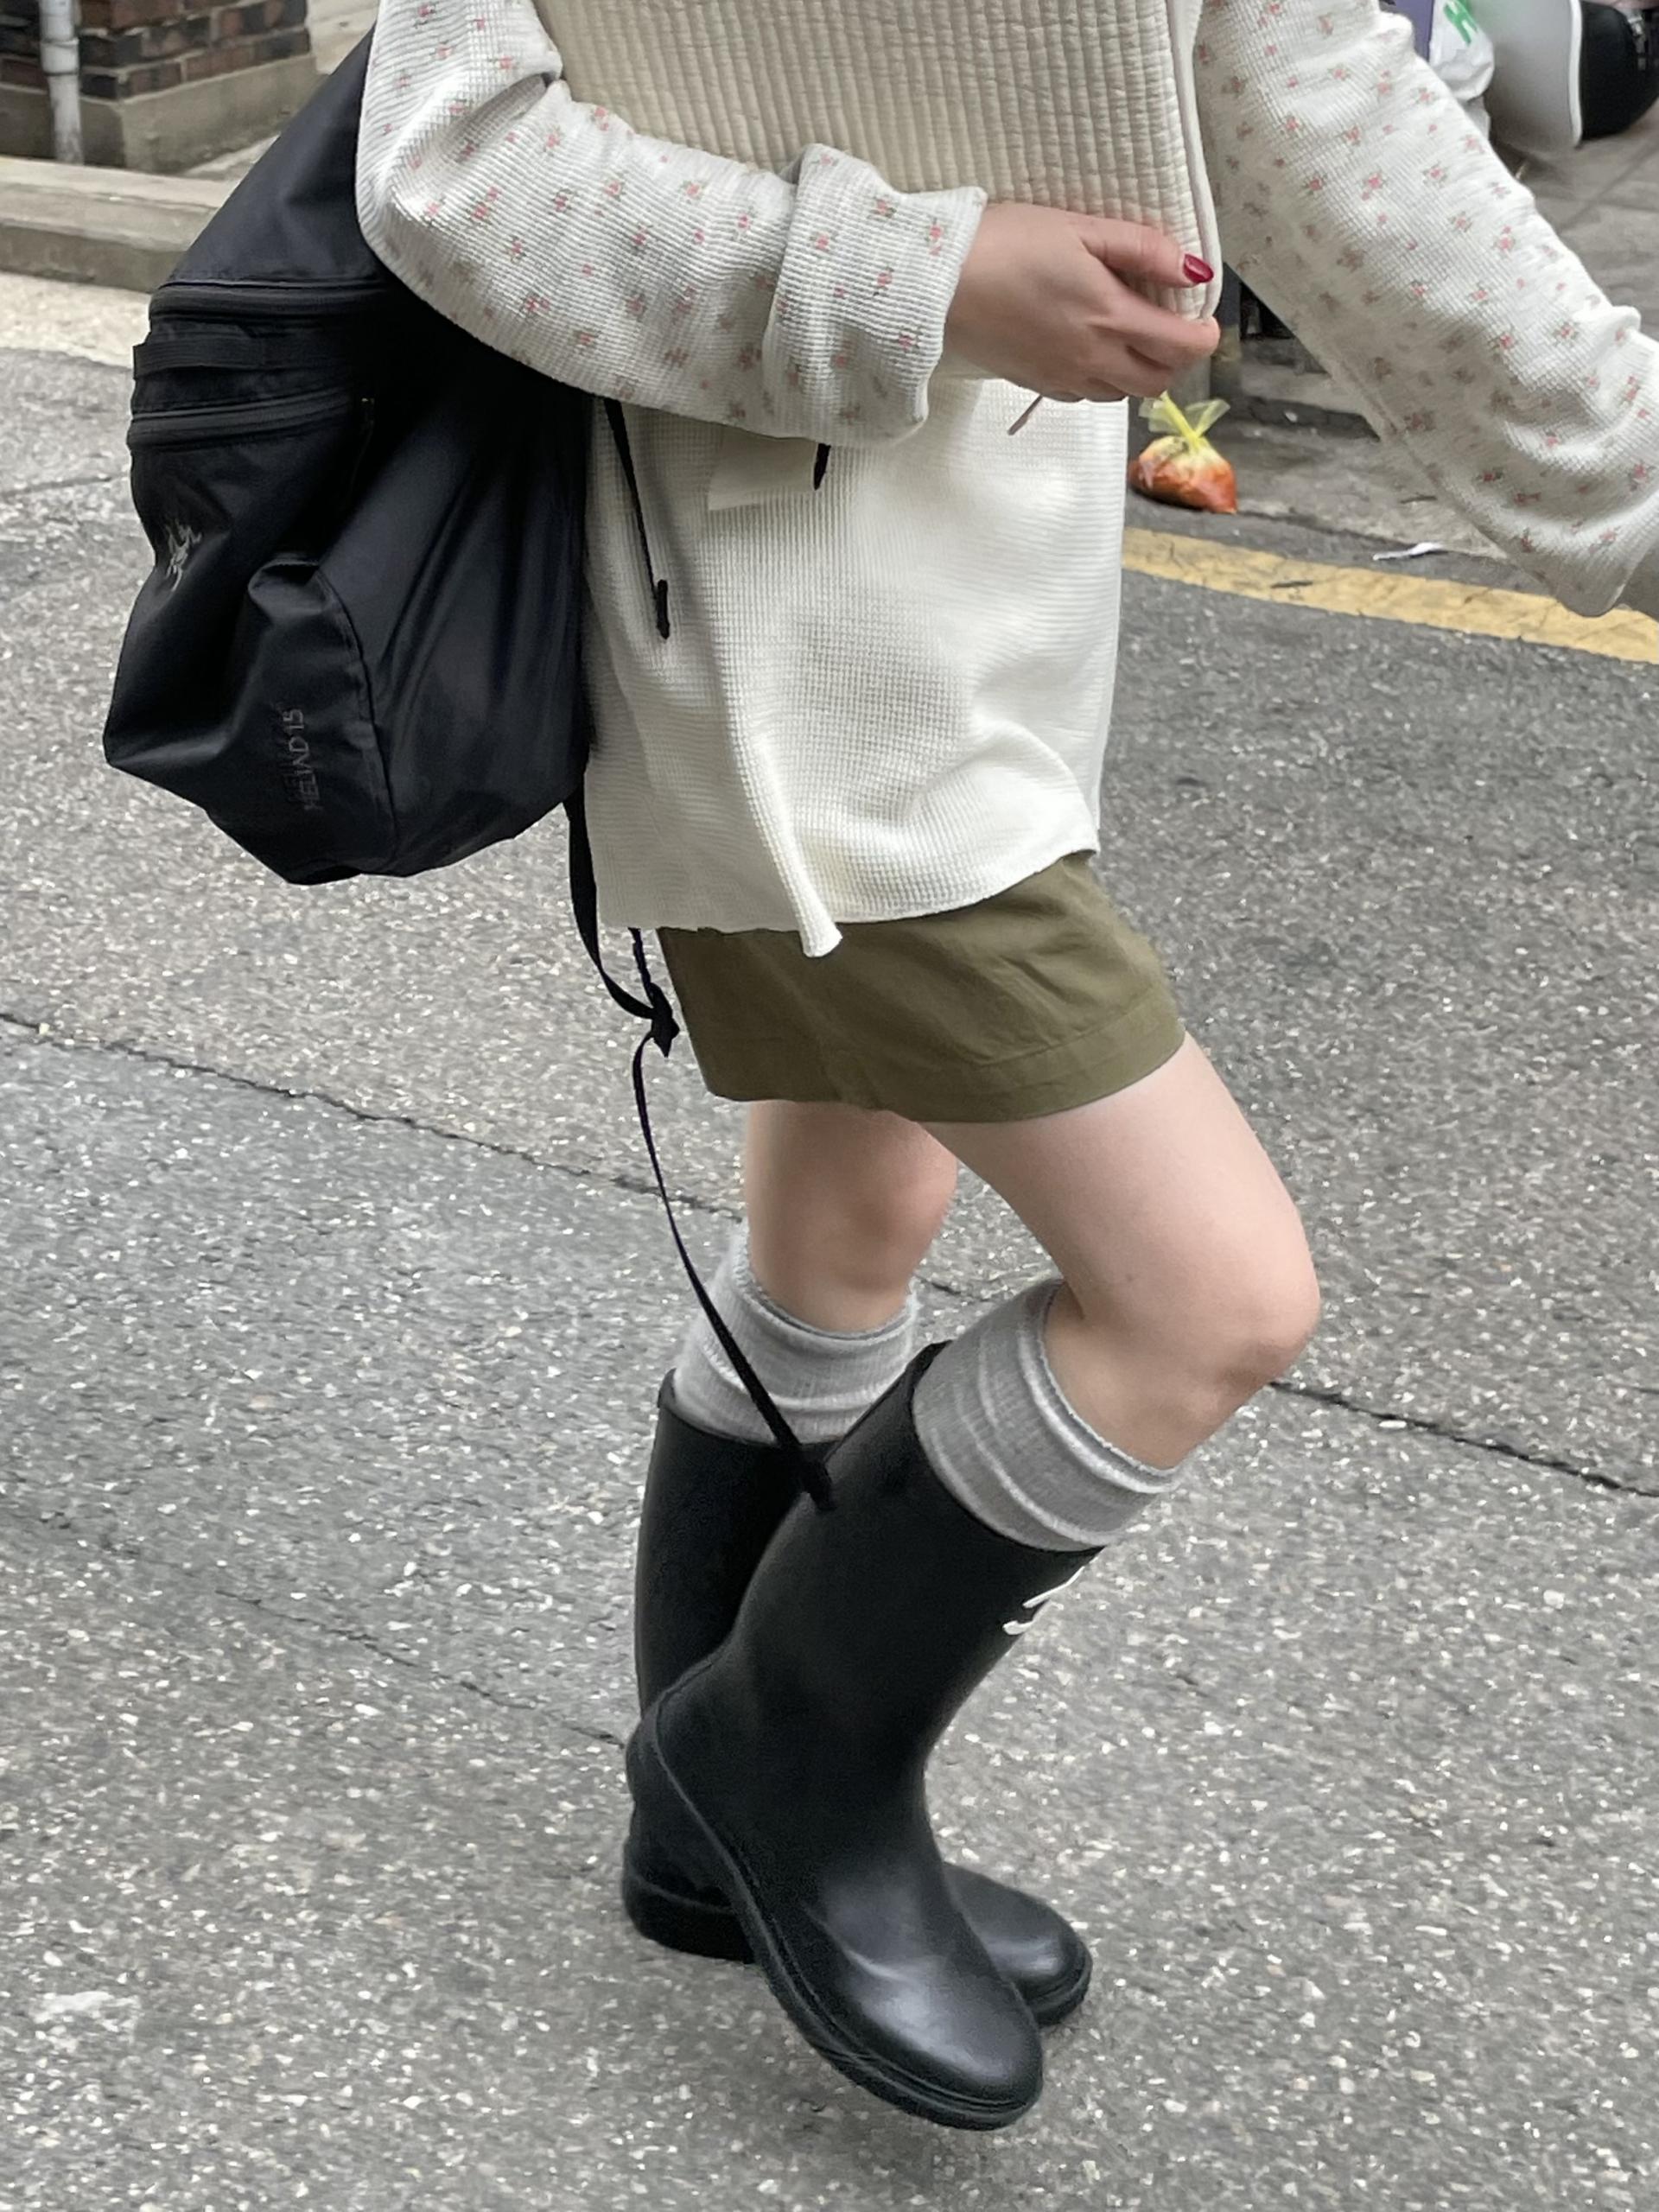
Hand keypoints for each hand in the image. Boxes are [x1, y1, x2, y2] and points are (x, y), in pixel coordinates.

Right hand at [944, 205, 1219, 401]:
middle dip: (1175, 357)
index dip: (1204, 334)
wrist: (939, 284)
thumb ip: (1142, 250)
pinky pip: (1087, 394)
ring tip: (1127, 333)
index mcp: (1111, 318)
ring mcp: (1064, 378)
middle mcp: (1093, 360)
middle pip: (1158, 381)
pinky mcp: (1038, 384)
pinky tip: (1088, 345)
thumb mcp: (1081, 228)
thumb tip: (1192, 270)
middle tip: (1168, 323)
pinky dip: (1103, 377)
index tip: (1203, 315)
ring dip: (1138, 369)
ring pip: (1124, 393)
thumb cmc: (1006, 245)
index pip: (1183, 347)